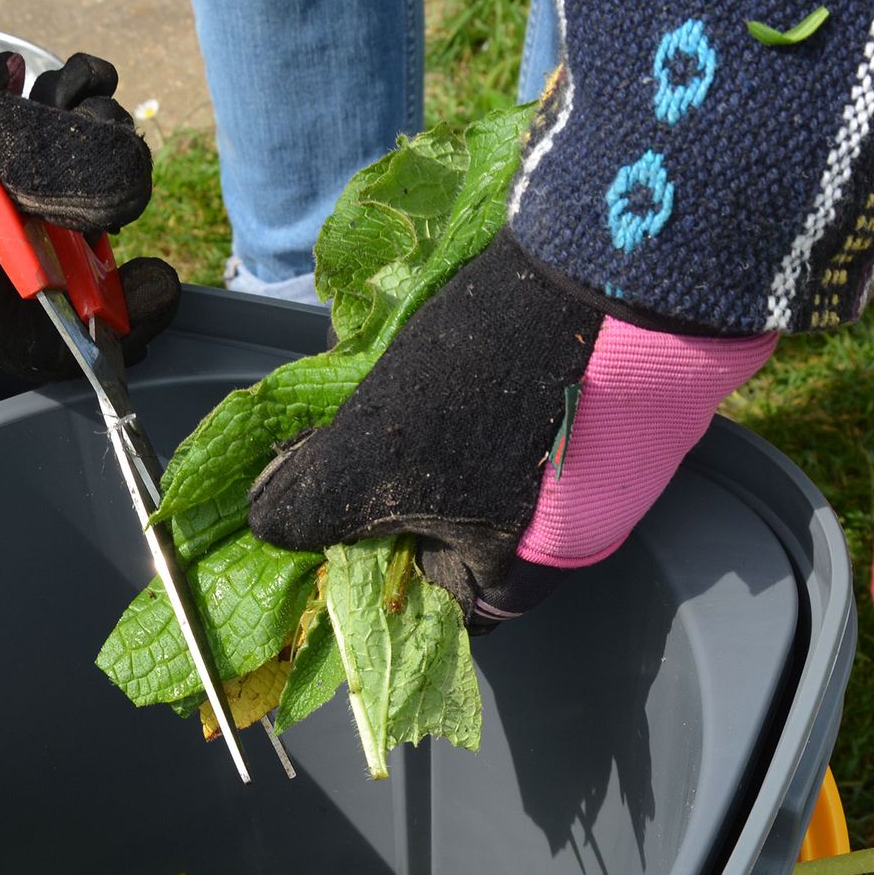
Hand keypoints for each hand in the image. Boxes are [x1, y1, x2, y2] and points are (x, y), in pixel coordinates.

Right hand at [0, 0, 177, 379]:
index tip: (164, 280)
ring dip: (58, 148)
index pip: (52, 350)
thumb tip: (129, 202)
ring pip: (24, 211)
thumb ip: (62, 170)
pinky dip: (13, 131)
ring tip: (63, 87)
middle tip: (103, 133)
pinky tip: (16, 81)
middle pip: (50, 271)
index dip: (122, 325)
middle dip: (91, 203)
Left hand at [246, 230, 776, 622]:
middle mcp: (568, 540)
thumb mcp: (367, 459)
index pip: (435, 607)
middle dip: (397, 497)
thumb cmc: (485, 390)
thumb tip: (268, 526)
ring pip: (485, 475)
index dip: (377, 570)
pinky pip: (521, 424)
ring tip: (393, 395)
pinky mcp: (602, 407)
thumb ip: (306, 507)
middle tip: (353, 447)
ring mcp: (594, 472)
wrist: (605, 266)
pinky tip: (449, 362)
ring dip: (433, 443)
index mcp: (520, 577)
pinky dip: (480, 402)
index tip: (334, 526)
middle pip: (456, 537)